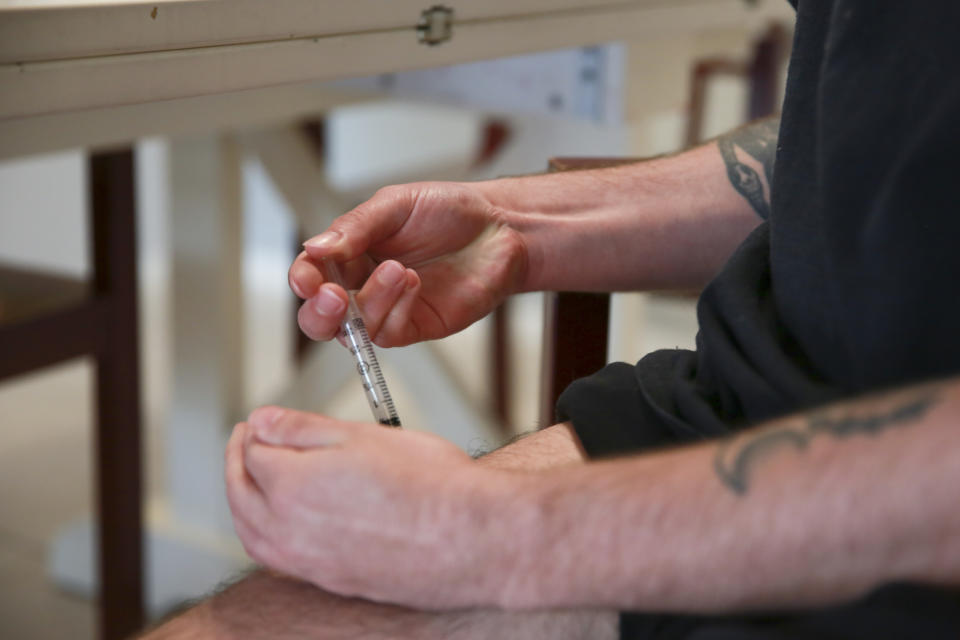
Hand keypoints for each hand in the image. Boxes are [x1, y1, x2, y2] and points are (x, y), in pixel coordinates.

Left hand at [225, 406, 515, 608]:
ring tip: (253, 481)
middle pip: (241, 493)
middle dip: (236, 462)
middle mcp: (289, 531)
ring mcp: (308, 563)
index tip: (260, 421)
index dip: (255, 430)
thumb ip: (302, 428)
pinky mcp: (331, 581)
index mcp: (291, 486)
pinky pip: (277, 558)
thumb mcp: (361, 435)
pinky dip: (265, 533)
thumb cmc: (430, 485)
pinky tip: (284, 523)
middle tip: (245, 442)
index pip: (253, 453)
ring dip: (243, 501)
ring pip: (252, 532)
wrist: (472, 538)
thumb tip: (263, 422)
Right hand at [289, 182, 527, 346]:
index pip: (311, 275)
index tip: (308, 278)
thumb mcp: (396, 204)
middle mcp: (363, 284)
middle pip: (321, 316)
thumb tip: (315, 248)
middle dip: (321, 312)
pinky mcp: (416, 326)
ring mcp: (389, 309)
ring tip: (399, 270)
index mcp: (350, 253)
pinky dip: (396, 310)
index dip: (303, 280)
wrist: (500, 228)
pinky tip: (414, 284)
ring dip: (371, 302)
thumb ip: (355, 227)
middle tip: (335, 296)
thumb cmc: (450, 211)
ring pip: (354, 330)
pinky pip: (389, 334)